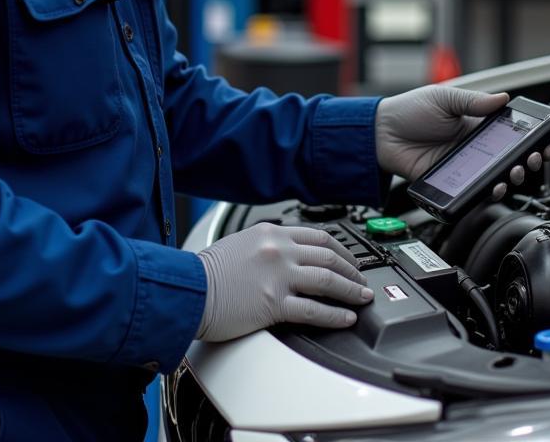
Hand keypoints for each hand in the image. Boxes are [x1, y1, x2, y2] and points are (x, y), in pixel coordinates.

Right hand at [196, 222, 373, 341]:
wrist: (187, 289)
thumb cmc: (207, 271)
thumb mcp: (241, 242)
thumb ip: (267, 244)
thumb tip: (288, 253)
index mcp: (271, 232)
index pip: (318, 236)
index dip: (341, 249)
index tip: (350, 259)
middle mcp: (278, 250)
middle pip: (329, 256)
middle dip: (352, 270)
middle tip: (362, 280)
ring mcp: (278, 276)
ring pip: (328, 280)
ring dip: (351, 290)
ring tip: (362, 298)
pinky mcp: (274, 304)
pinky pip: (314, 310)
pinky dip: (335, 314)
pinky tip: (346, 318)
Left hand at [375, 85, 549, 194]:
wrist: (380, 132)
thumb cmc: (409, 111)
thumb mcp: (444, 99)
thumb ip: (473, 101)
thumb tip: (503, 98)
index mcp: (475, 123)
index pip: (510, 132)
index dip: (530, 138)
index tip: (546, 141)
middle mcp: (473, 146)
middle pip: (509, 158)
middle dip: (527, 160)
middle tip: (534, 159)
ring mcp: (464, 165)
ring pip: (496, 176)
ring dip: (511, 177)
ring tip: (515, 173)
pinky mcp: (451, 181)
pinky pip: (475, 190)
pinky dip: (489, 191)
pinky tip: (496, 187)